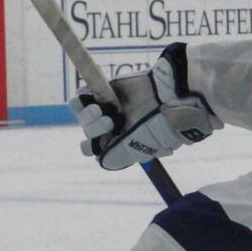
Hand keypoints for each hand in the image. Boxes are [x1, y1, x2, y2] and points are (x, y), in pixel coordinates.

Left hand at [71, 43, 219, 170]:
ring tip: (100, 110)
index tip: (105, 141)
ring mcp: (110, 109)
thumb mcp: (139, 149)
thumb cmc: (159, 128)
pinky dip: (82, 98)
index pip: (96, 149)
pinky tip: (93, 99)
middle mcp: (115, 127)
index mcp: (122, 143)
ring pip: (83, 116)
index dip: (94, 146)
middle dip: (94, 129)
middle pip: (88, 132)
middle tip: (109, 122)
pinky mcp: (107, 91)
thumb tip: (99, 158)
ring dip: (87, 115)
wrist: (169, 99)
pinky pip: (82, 96)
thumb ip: (116, 156)